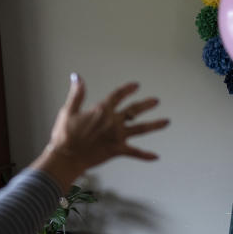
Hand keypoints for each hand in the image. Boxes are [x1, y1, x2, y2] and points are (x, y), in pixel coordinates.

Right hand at [32, 73, 168, 189]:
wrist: (66, 156)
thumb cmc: (65, 135)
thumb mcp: (69, 110)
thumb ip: (77, 93)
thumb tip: (77, 77)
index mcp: (102, 110)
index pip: (118, 95)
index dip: (128, 89)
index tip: (136, 86)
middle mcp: (113, 121)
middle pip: (134, 110)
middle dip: (146, 105)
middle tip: (156, 101)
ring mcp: (117, 136)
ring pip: (140, 129)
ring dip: (154, 125)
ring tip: (166, 122)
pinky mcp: (117, 150)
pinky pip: (134, 153)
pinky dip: (145, 155)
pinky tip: (155, 156)